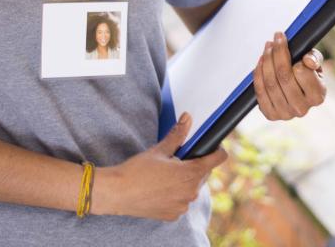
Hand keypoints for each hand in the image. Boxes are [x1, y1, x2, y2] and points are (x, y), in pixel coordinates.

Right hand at [92, 112, 227, 220]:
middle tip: (177, 160)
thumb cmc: (137, 170)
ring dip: (185, 181)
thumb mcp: (159, 150)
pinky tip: (160, 189)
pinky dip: (175, 195)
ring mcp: (183, 206)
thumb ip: (177, 135)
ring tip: (165, 175)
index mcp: (191, 173)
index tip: (212, 146)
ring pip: (192, 189)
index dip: (217, 150)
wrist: (117, 193)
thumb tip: (187, 119)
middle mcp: (191, 192)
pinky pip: (181, 202)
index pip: (217, 159)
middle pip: (203, 174)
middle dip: (194, 165)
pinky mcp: (173, 215)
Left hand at [253, 32, 325, 120]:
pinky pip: (260, 92)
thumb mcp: (316, 63)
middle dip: (276, 54)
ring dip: (265, 61)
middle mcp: (302, 109)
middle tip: (273, 40)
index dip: (291, 55)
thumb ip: (315, 59)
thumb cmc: (307, 73)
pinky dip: (258, 74)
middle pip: (283, 76)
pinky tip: (261, 62)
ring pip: (270, 83)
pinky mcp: (271, 115)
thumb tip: (307, 60)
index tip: (286, 41)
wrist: (296, 91)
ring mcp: (286, 114)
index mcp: (318, 96)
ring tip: (267, 48)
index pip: (301, 71)